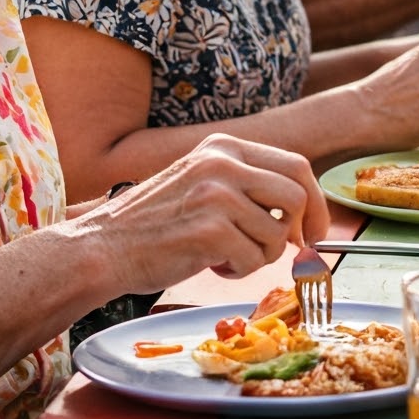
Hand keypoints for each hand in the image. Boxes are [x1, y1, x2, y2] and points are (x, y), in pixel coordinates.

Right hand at [75, 134, 329, 293]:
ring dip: (259, 256)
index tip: (316, 229)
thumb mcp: (202, 181)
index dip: (316, 201)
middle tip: (289, 251)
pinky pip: (254, 259)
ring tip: (225, 255)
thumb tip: (305, 213)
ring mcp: (217, 196)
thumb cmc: (155, 223)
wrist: (102, 248)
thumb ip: (248, 186)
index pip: (296, 165)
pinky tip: (210, 264)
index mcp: (224, 148)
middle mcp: (223, 164)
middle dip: (301, 230)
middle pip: (297, 196)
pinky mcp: (209, 230)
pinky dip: (239, 270)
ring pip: (277, 234)